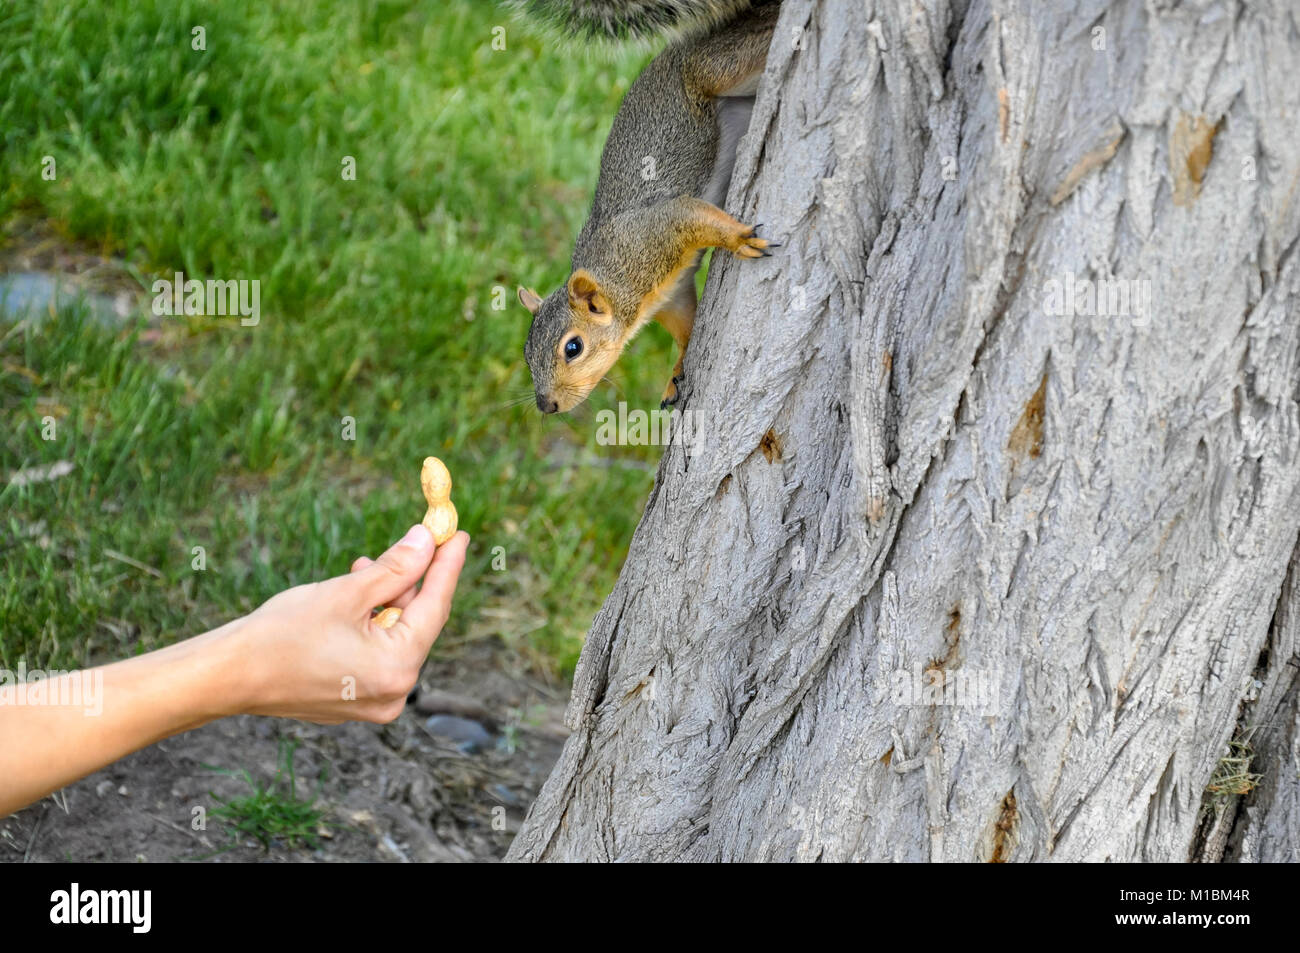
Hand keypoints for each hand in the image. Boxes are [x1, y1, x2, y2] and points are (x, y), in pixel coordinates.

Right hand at [233, 525, 468, 723]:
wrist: (228, 675)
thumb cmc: (282, 633)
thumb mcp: (347, 592)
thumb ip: (395, 568)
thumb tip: (428, 541)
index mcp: (397, 669)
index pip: (435, 607)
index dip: (447, 566)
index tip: (458, 534)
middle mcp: (394, 694)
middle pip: (417, 624)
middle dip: (413, 581)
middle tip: (416, 542)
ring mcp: (375, 702)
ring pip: (396, 638)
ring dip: (387, 601)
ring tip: (365, 567)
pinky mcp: (355, 701)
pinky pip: (377, 654)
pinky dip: (372, 625)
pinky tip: (357, 598)